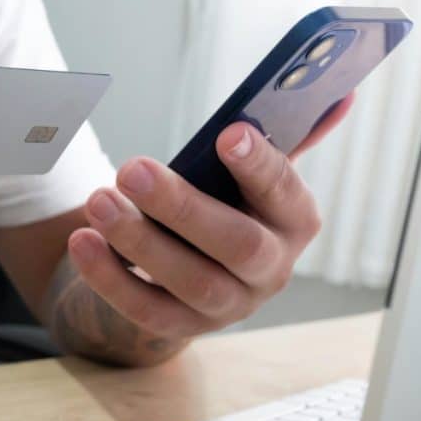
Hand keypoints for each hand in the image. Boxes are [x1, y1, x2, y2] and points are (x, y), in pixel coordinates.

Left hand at [66, 95, 352, 356]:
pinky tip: (84, 242)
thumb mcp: (249, 172)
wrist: (190, 265)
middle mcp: (271, 269)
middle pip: (235, 244)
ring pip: (190, 281)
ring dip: (139, 241)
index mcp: (295, 221)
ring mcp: (230, 305)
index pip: (285, 193)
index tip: (227, 134)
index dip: (260, 166)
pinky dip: (111, 278)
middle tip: (131, 169)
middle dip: (181, 206)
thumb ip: (281, 135)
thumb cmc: (222, 202)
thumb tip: (336, 93)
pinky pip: (147, 310)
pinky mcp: (186, 327)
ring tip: (99, 202)